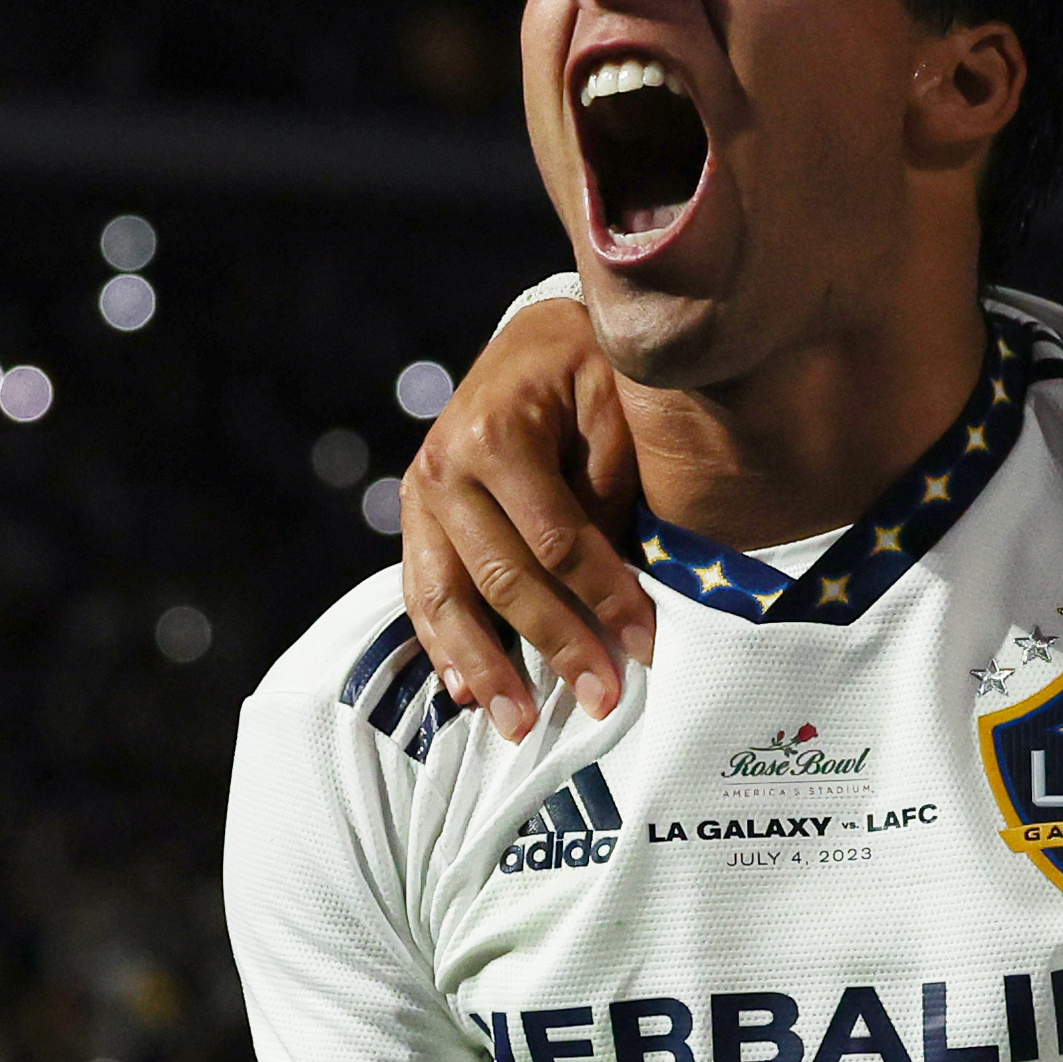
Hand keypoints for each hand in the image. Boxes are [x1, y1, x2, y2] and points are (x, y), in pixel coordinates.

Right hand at [399, 296, 651, 736]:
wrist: (539, 335)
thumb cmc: (593, 370)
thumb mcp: (617, 408)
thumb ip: (608, 491)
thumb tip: (614, 587)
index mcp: (495, 431)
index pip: (556, 539)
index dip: (604, 598)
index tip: (646, 646)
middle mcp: (445, 465)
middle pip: (502, 578)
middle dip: (555, 647)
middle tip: (600, 702)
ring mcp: (421, 492)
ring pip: (448, 597)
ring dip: (487, 668)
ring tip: (520, 726)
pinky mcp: (416, 514)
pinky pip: (422, 590)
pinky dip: (444, 644)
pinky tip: (466, 692)